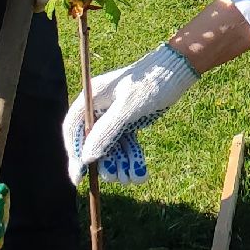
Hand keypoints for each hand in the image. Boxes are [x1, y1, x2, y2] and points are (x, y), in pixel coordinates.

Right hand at [62, 43, 198, 184]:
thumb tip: (87, 157)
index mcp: (91, 98)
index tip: (78, 177)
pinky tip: (140, 173)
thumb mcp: (127, 109)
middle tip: (116, 178)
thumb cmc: (150, 84)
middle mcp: (98, 108)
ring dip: (120, 164)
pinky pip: (125, 144)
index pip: (72, 130)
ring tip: (133, 177)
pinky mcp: (128, 121)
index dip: (74, 154)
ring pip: (111, 146)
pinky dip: (131, 157)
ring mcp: (113, 115)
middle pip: (92, 142)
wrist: (176, 71)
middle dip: (104, 163)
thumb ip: (106, 132)